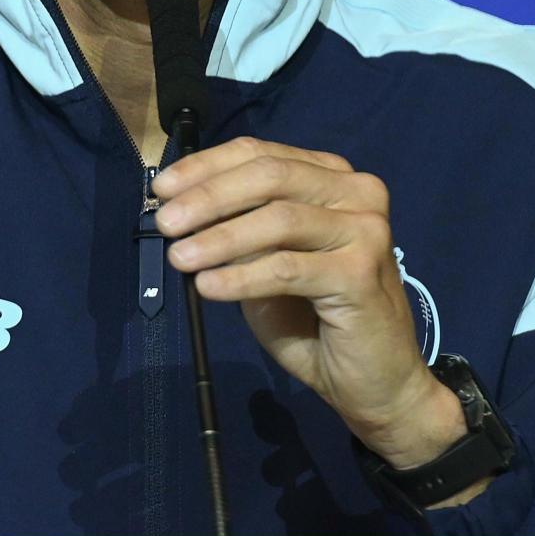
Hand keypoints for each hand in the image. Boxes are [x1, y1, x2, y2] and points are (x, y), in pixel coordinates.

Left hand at [152, 137, 476, 485]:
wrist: (373, 381)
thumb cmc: (313, 319)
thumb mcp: (264, 263)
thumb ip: (238, 228)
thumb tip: (179, 207)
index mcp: (330, 178)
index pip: (260, 154)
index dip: (205, 166)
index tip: (161, 188)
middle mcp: (356, 193)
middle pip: (270, 176)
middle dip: (208, 196)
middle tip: (165, 222)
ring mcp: (366, 231)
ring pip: (280, 218)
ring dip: (220, 236)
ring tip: (180, 257)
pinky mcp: (362, 274)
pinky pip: (288, 267)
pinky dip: (241, 276)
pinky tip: (208, 288)